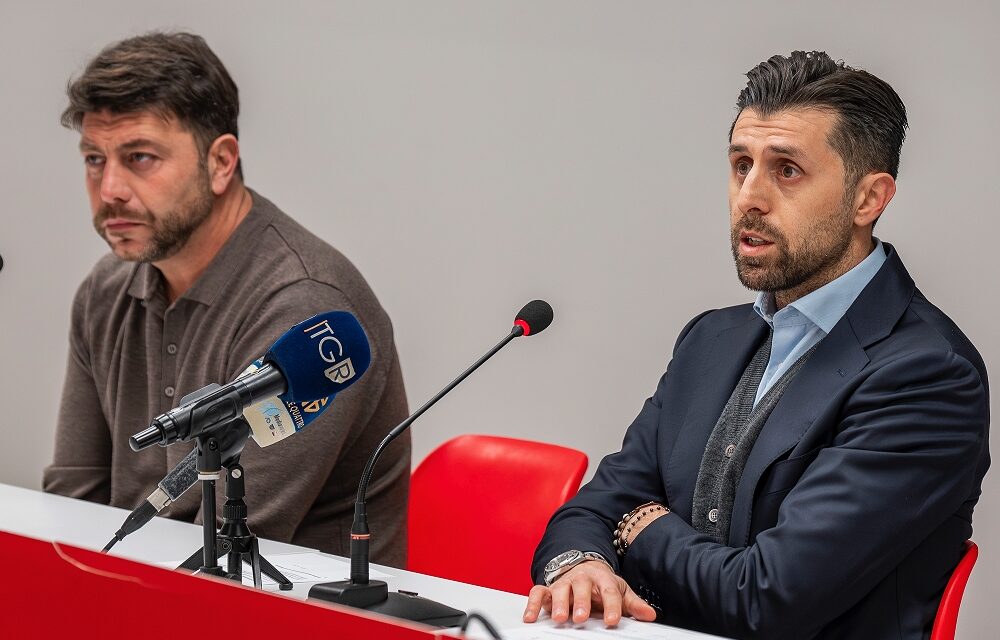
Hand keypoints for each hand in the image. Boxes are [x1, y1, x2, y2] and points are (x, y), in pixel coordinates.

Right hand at [523, 560, 656, 626]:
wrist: (583, 567)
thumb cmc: (601, 583)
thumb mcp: (619, 590)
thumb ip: (632, 604)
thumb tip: (650, 615)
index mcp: (601, 578)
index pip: (608, 591)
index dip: (611, 605)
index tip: (613, 620)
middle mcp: (581, 579)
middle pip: (581, 587)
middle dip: (581, 602)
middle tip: (581, 617)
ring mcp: (563, 582)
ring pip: (559, 589)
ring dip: (559, 603)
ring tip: (560, 618)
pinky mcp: (548, 588)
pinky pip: (538, 593)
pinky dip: (532, 604)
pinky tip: (530, 617)